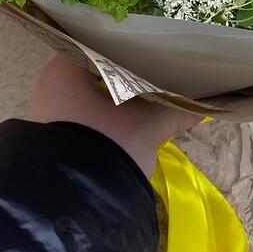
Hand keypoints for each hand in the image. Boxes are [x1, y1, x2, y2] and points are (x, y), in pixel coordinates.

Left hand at [27, 55, 201, 175]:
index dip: (129, 48)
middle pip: (94, 72)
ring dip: (115, 101)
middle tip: (157, 74)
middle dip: (125, 76)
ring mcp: (47, 118)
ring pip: (88, 99)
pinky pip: (82, 121)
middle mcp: (49, 89)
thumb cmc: (105, 146)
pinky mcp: (52, 146)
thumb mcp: (145, 127)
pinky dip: (104, 121)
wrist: (71, 205)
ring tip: (149, 99)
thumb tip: (205, 105)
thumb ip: (175, 111)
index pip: (100, 45)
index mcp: (64, 70)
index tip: (154, 50)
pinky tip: (129, 126)